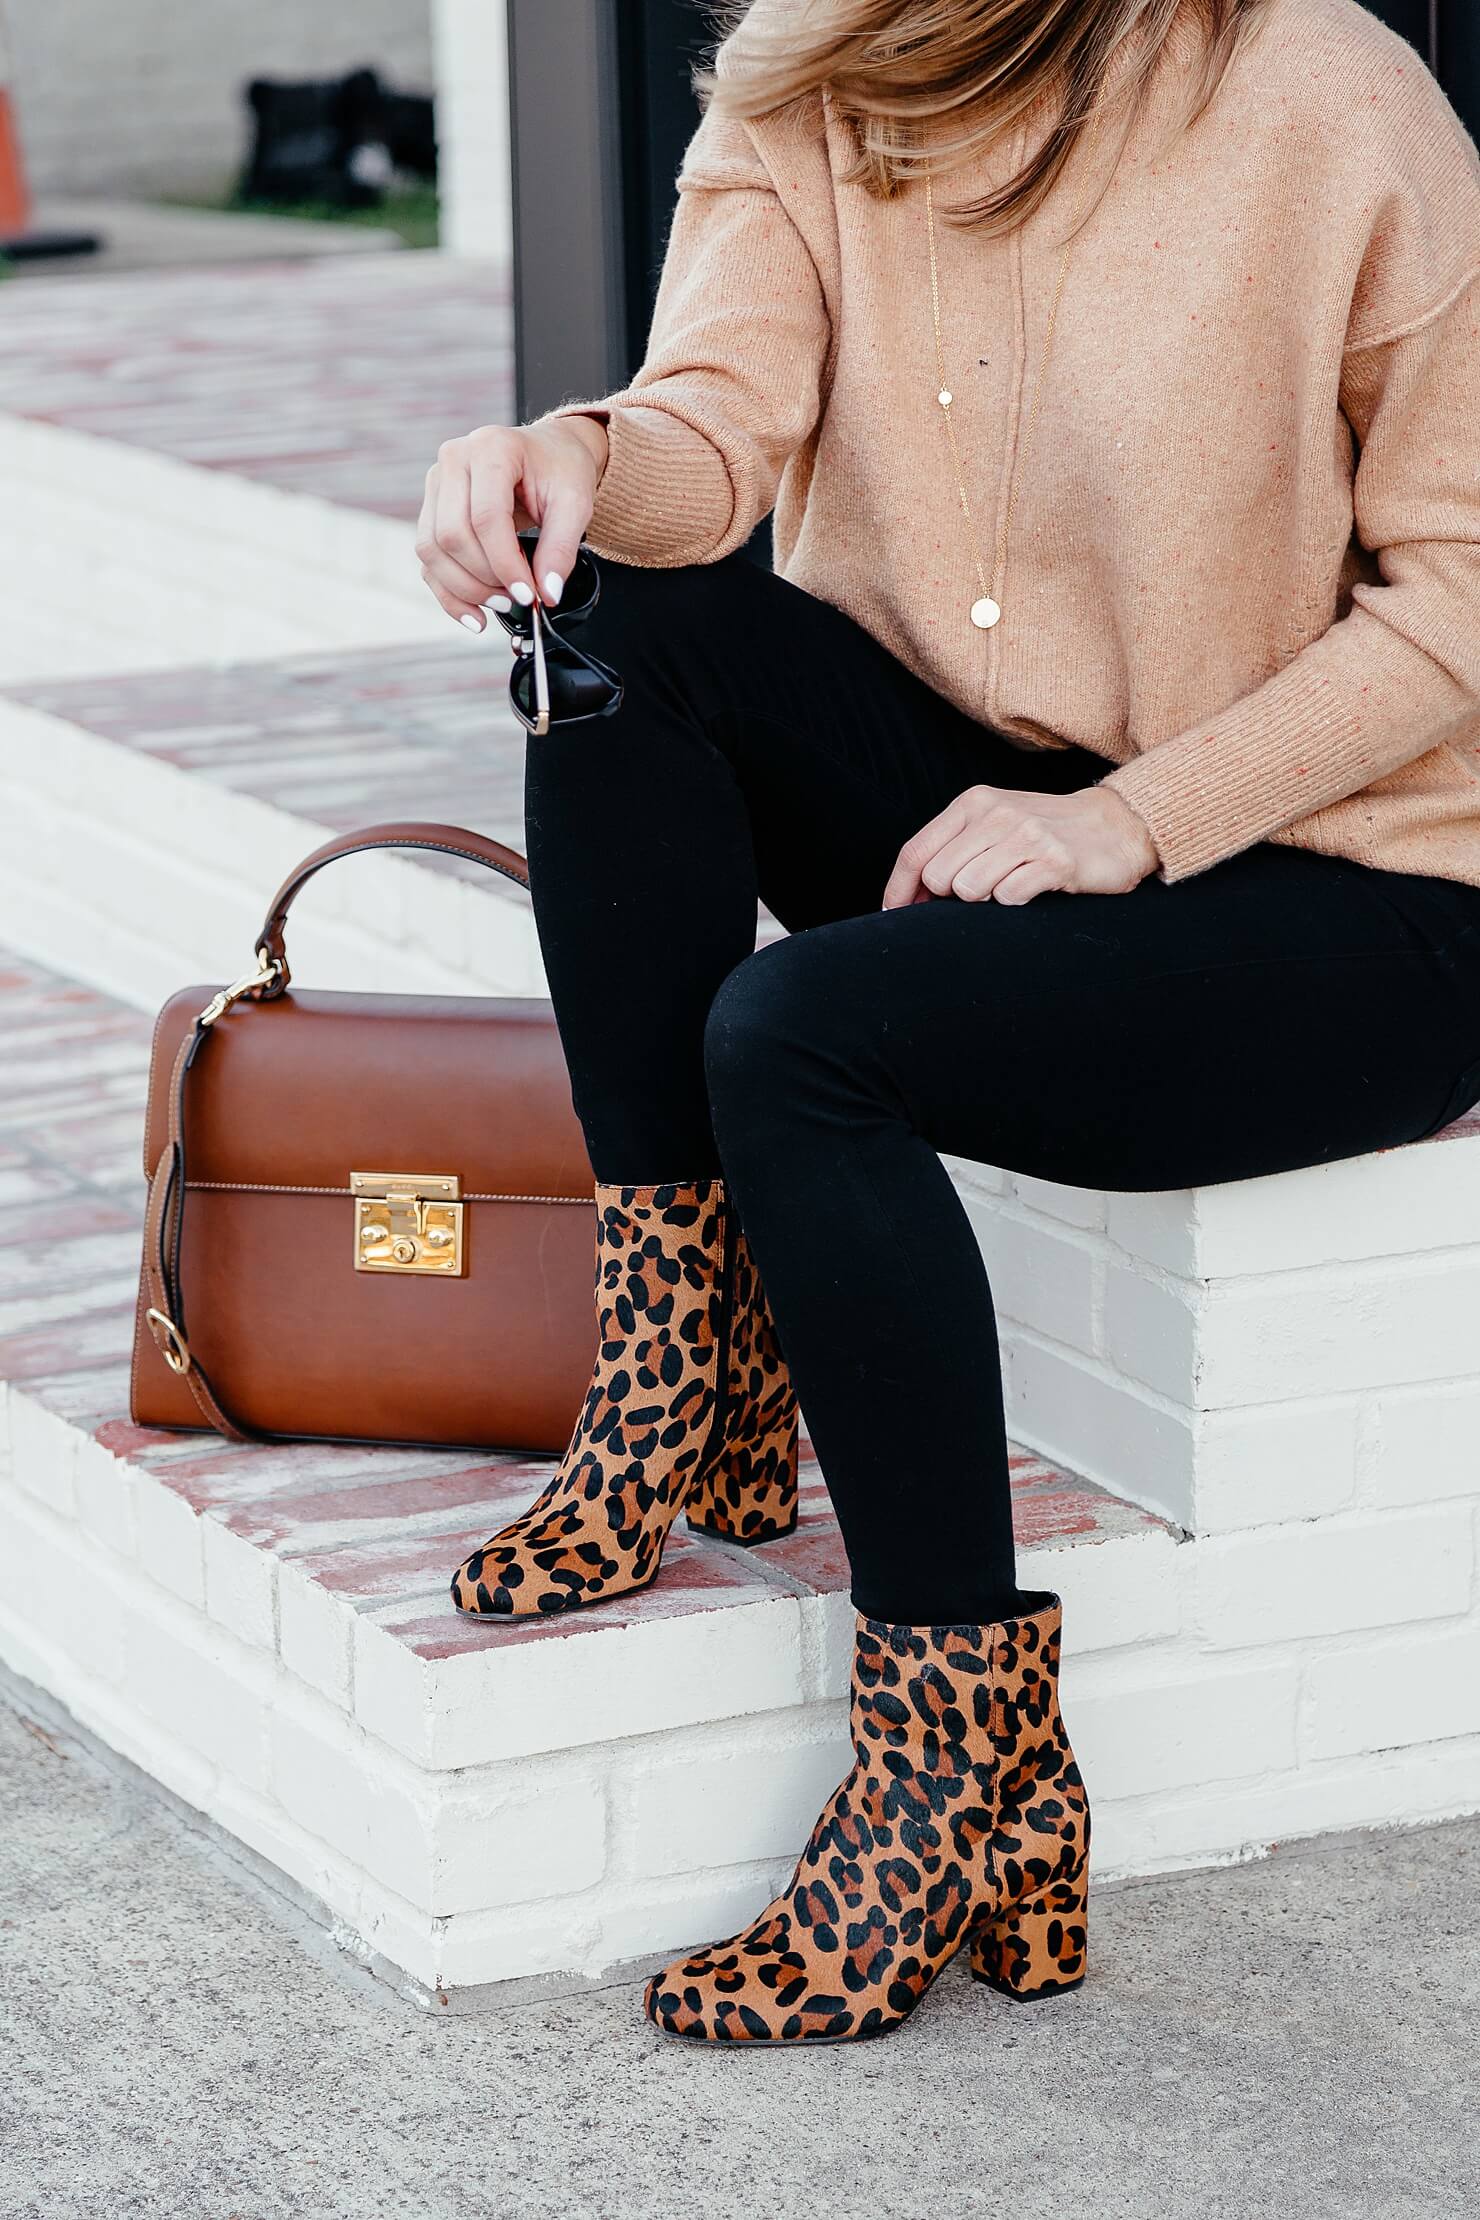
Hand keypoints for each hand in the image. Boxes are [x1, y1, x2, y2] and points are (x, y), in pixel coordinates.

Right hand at [416, 415, 609, 633]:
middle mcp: (454, 460)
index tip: (529, 594)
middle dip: (485, 578)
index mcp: (491, 448)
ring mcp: (436, 483)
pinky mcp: (431, 508)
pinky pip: (428, 558)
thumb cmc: (560, 470)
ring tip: (502, 602)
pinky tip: (474, 613)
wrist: (548, 452)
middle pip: (452, 536)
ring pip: (432, 549)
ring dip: (465, 587)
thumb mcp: (574, 504)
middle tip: (518, 597)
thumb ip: (561, 548)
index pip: (486, 518)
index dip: (505, 564)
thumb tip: (548, 593)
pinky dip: (449, 591)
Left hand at [883, 782, 1157, 908]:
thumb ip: (950, 850)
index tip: (895, 916)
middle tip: (981, 891)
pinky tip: (1032, 889)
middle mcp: (997, 814)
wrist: (1114, 825)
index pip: (915, 852)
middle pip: (938, 877)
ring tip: (1010, 885)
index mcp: (973, 803)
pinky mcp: (1056, 861)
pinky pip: (1009, 898)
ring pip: (970, 890)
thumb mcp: (992, 825)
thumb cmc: (1043, 831)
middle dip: (950, 897)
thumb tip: (908, 898)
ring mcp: (1027, 836)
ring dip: (985, 900)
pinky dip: (1015, 902)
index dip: (898, 891)